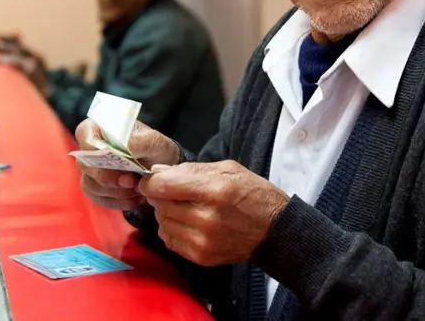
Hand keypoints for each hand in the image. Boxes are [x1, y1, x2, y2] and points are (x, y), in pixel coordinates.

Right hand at [74, 119, 180, 210]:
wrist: (161, 167)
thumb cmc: (155, 148)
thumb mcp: (152, 141)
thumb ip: (136, 142)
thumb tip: (121, 150)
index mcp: (99, 128)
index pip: (84, 134)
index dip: (93, 149)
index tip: (113, 160)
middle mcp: (90, 149)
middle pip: (85, 165)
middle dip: (109, 177)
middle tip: (131, 181)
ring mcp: (91, 170)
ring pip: (91, 185)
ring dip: (115, 192)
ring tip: (137, 189)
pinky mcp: (96, 189)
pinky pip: (99, 199)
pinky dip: (117, 202)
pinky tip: (134, 199)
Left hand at [138, 160, 288, 265]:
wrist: (274, 230)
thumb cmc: (253, 195)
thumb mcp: (228, 169)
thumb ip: (191, 169)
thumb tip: (158, 172)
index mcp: (215, 190)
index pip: (164, 186)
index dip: (151, 181)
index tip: (151, 179)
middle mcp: (206, 217)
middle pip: (160, 204)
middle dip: (160, 195)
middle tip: (172, 191)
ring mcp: (202, 240)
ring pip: (162, 222)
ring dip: (166, 212)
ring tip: (184, 207)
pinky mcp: (201, 256)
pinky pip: (169, 240)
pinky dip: (172, 229)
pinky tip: (187, 222)